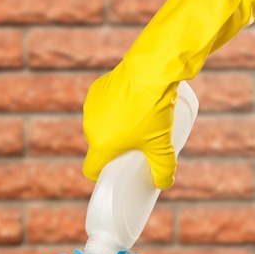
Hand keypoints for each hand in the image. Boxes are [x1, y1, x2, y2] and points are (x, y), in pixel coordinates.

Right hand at [83, 60, 177, 189]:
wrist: (150, 71)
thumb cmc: (154, 110)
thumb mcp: (163, 145)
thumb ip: (164, 169)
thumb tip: (164, 182)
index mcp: (101, 145)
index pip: (91, 170)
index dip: (101, 176)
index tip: (115, 174)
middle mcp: (90, 127)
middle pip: (100, 146)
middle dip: (115, 149)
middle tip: (136, 146)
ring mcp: (91, 107)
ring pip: (100, 125)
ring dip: (112, 128)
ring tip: (136, 123)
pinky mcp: (96, 88)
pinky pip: (102, 106)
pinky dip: (112, 109)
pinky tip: (127, 106)